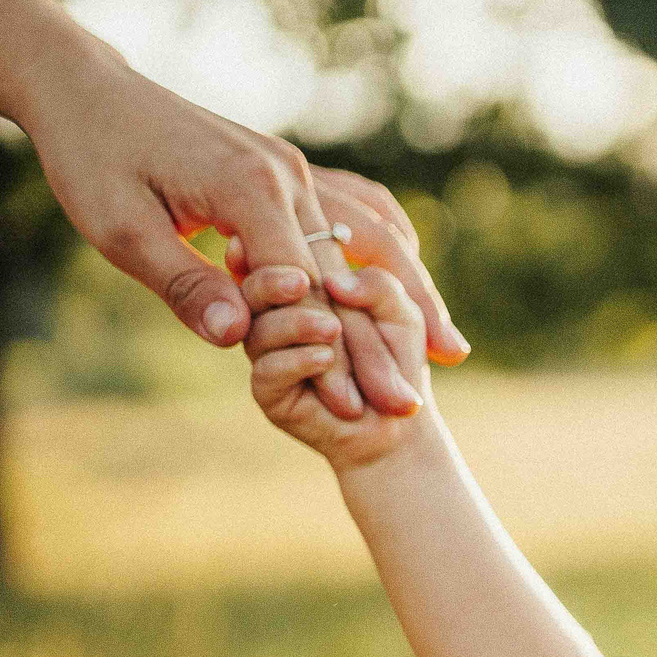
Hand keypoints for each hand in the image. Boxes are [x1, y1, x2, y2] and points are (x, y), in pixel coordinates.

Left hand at [12, 45, 466, 419]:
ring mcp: (293, 168)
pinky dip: (390, 251)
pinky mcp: (287, 168)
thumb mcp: (121, 231)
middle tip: (407, 404)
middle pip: (353, 270)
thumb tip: (240, 339)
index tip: (350, 410)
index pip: (304, 288)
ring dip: (409, 299)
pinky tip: (413, 281)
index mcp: (248, 189)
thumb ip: (185, 284)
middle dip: (382, 342)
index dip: (327, 354)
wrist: (87, 89)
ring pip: (369, 241)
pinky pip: (357, 211)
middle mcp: (287, 175)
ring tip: (447, 352)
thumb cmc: (93, 160)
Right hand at [241, 256, 431, 472]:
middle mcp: (275, 314)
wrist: (400, 421)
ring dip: (296, 324)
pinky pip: (268, 370)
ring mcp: (268, 352)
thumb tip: (336, 280)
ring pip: (258, 328)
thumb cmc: (399, 355)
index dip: (271, 243)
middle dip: (272, 280)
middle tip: (301, 281)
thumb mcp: (401, 313)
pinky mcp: (269, 391)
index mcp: (301, 285)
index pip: (277, 257)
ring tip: (332, 329)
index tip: (272, 236)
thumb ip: (378, 287)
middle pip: (254, 287)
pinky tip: (326, 357)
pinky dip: (298, 361)